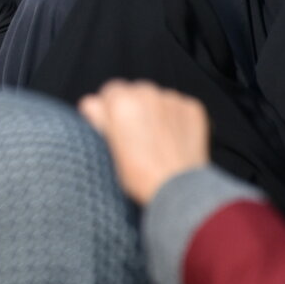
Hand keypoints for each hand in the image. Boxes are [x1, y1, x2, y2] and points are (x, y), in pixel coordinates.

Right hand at [78, 80, 210, 205]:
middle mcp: (146, 92)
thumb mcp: (105, 147)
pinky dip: (175, 119)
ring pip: (155, 98)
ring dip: (154, 112)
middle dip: (132, 109)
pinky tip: (173, 140)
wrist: (179, 191)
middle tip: (136, 137)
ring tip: (156, 140)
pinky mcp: (191, 107)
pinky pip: (177, 107)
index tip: (114, 130)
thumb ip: (97, 117)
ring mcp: (171, 99)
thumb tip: (93, 104)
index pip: (107, 93)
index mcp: (120, 102)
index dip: (109, 112)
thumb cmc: (139, 175)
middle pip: (132, 92)